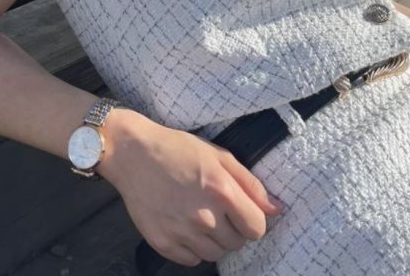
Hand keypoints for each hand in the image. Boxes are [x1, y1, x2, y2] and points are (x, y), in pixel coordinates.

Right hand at [97, 109, 284, 266]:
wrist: (132, 153)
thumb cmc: (177, 149)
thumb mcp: (217, 155)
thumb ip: (250, 183)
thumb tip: (277, 209)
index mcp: (221, 191)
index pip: (257, 228)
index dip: (253, 221)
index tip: (242, 212)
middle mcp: (204, 216)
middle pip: (236, 244)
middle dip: (232, 229)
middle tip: (215, 209)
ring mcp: (182, 232)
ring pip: (215, 255)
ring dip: (213, 240)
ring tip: (198, 216)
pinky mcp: (163, 243)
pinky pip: (192, 260)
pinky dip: (192, 247)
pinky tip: (183, 225)